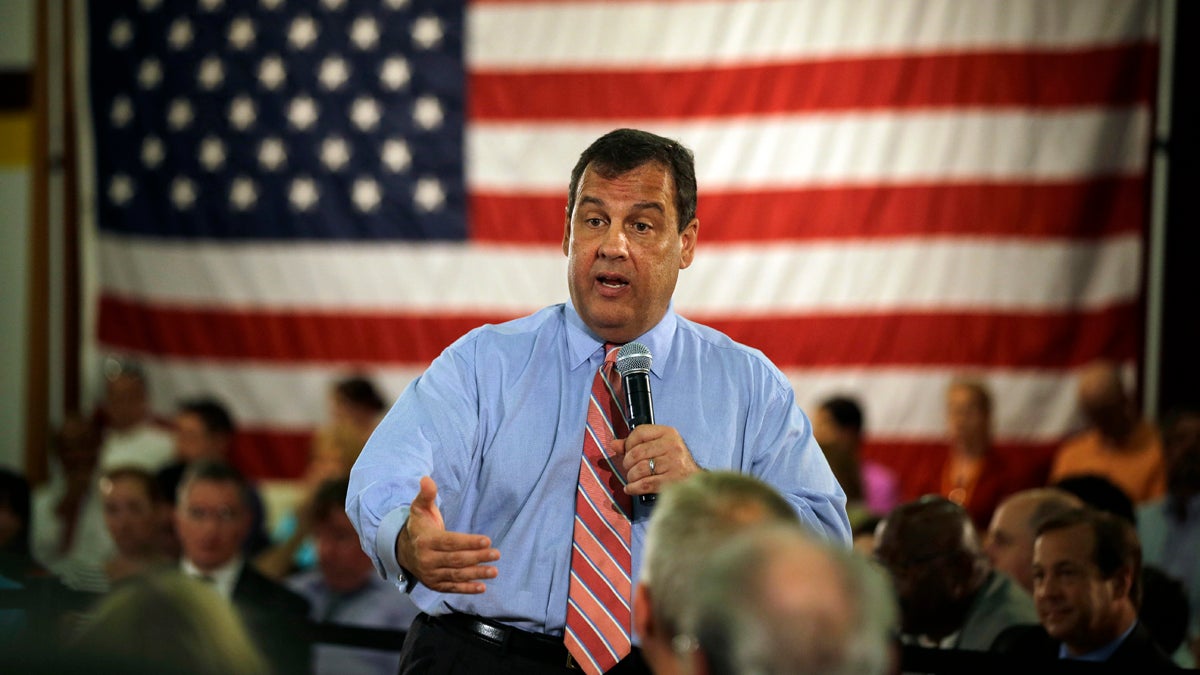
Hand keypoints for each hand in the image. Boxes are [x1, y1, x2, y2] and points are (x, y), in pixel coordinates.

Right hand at [396, 476, 499, 593]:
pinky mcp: (435, 585)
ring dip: (476, 574)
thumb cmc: (419, 526)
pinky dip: (467, 589)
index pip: (450, 542)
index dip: (469, 542)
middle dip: (477, 557)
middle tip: (496, 554)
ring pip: (456, 575)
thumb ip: (426, 494)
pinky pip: (452, 588)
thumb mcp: (419, 508)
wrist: (403, 550)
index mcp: (425, 541)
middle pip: (456, 560)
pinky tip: (482, 587)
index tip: (487, 540)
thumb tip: (427, 479)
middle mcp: (426, 560)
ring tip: (494, 571)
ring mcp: (430, 574)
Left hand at [613, 424, 701, 495]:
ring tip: (632, 479)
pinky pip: (645, 484)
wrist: (694, 480)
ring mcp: (673, 463)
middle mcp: (672, 446)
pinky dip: (633, 488)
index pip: (640, 432)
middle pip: (637, 453)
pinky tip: (631, 488)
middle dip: (627, 463)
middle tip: (629, 469)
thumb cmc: (672, 461)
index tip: (627, 452)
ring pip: (640, 469)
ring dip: (631, 476)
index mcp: (668, 433)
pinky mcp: (672, 481)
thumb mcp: (657, 446)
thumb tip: (614, 444)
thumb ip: (635, 444)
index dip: (628, 443)